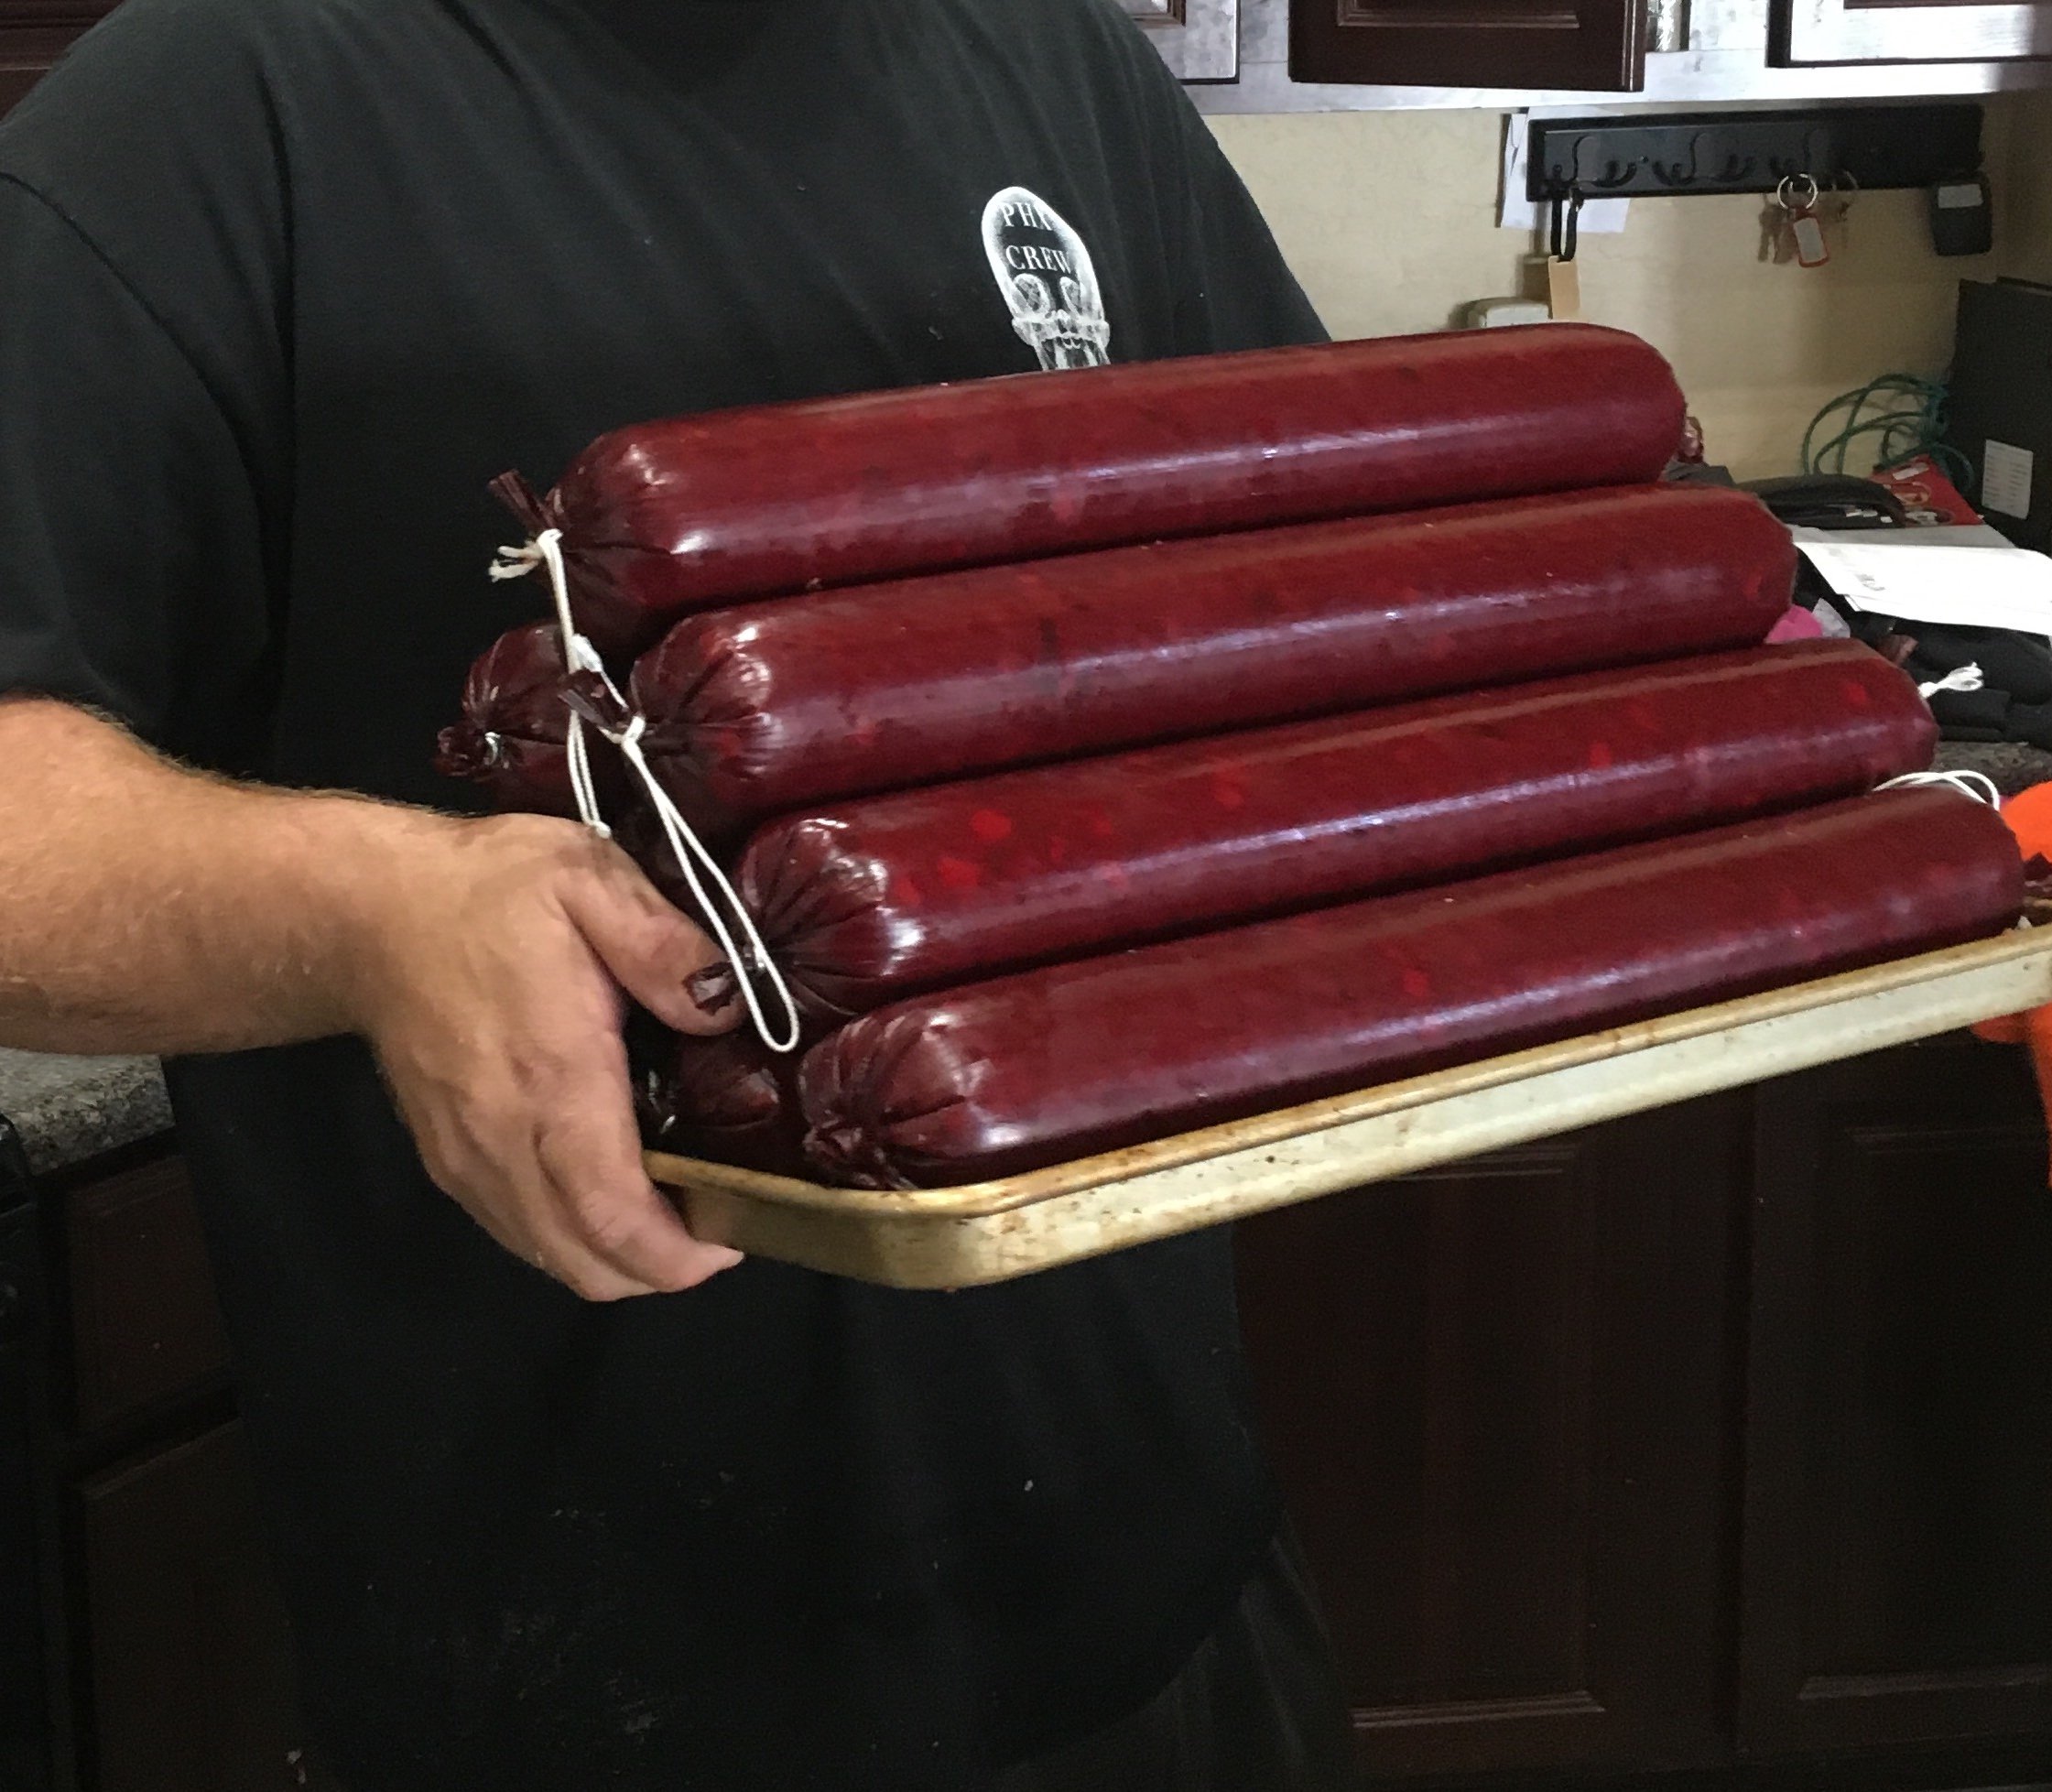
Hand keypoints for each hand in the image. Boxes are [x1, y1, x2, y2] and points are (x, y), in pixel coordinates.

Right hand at [341, 810, 744, 1299]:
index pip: (615, 1216)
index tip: (735, 1236)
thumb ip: (664, 945)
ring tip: (677, 1212)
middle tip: (721, 1224)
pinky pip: (520, 1232)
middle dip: (662, 1269)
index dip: (681, 1253)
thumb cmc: (485, 892)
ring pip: (551, 1258)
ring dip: (619, 1259)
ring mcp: (468, 1160)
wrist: (367, 912)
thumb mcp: (588, 879)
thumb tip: (726, 1008)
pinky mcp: (448, 1161)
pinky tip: (614, 1193)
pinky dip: (575, 1238)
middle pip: (588, 1263)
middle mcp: (505, 1139)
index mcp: (555, 1079)